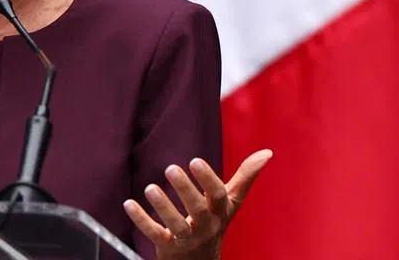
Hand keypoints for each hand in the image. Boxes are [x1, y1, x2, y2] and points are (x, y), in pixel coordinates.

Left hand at [124, 149, 271, 259]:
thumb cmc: (215, 222)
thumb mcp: (230, 203)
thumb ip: (246, 177)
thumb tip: (268, 152)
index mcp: (221, 212)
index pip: (218, 196)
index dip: (208, 179)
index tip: (194, 160)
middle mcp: (206, 226)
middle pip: (198, 210)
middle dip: (185, 190)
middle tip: (171, 168)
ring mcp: (187, 238)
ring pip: (176, 225)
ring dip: (163, 206)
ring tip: (150, 188)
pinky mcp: (168, 247)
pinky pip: (155, 234)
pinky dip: (142, 220)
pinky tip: (129, 203)